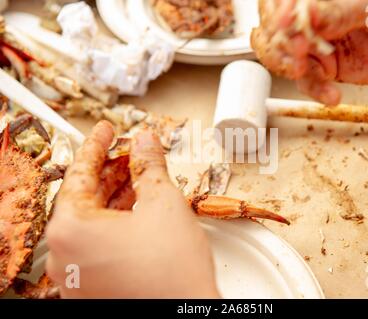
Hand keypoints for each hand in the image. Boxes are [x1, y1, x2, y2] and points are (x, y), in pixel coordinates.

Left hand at [45, 121, 218, 297]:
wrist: (187, 312)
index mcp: (71, 230)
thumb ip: (150, 166)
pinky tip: (138, 210)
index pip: (80, 173)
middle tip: (131, 154)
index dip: (98, 145)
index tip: (106, 131)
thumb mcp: (164, 204)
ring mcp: (76, 275)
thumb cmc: (174, 273)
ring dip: (117, 197)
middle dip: (112, 172)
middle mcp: (65, 255)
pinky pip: (98, 244)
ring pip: (93, 222)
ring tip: (141, 179)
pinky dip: (116, 223)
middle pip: (85, 198)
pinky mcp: (92, 288)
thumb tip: (145, 142)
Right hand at [255, 0, 367, 104]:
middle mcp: (316, 21)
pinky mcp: (327, 71)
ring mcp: (320, 47)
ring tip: (309, 70)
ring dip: (294, 68)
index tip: (285, 24)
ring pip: (287, 60)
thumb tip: (305, 14)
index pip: (282, 3)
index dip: (276, 15)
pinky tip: (331, 92)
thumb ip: (336, 11)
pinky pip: (308, 83)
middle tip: (300, 51)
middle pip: (277, 33)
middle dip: (283, 45)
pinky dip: (316, 90)